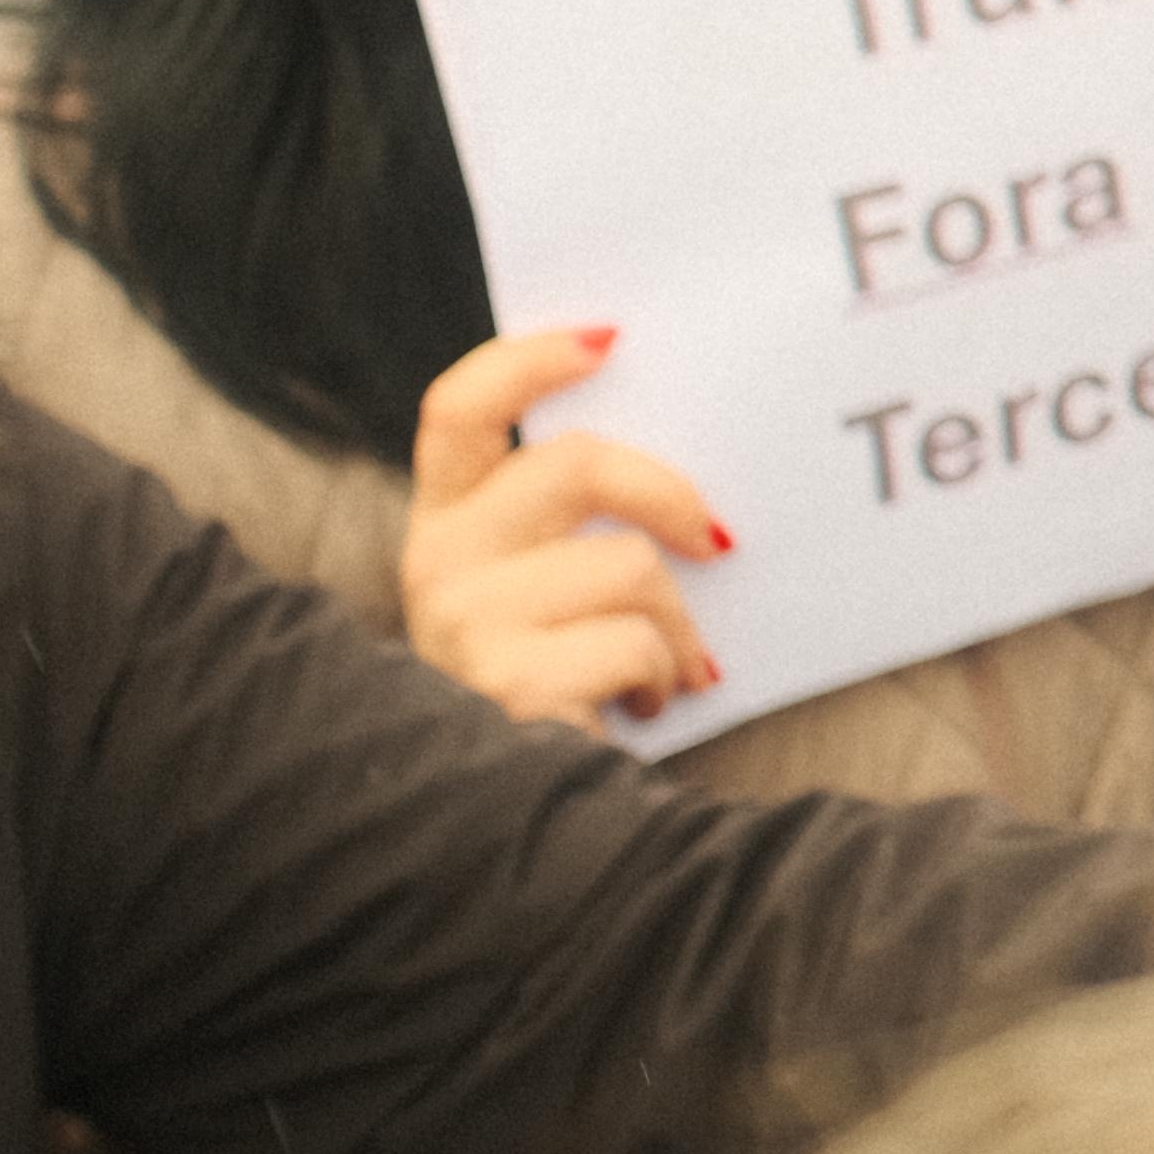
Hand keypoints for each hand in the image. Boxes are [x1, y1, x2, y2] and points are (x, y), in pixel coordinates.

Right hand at [404, 323, 727, 731]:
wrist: (515, 815)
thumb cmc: (558, 681)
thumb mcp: (550, 588)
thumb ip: (578, 521)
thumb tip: (686, 477)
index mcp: (446, 522)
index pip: (457, 410)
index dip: (526, 361)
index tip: (608, 337)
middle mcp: (435, 563)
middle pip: (575, 465)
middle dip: (671, 496)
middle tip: (718, 540)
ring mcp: (463, 623)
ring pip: (625, 566)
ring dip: (678, 623)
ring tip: (673, 665)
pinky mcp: (503, 683)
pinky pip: (632, 644)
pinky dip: (665, 674)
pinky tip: (647, 704)